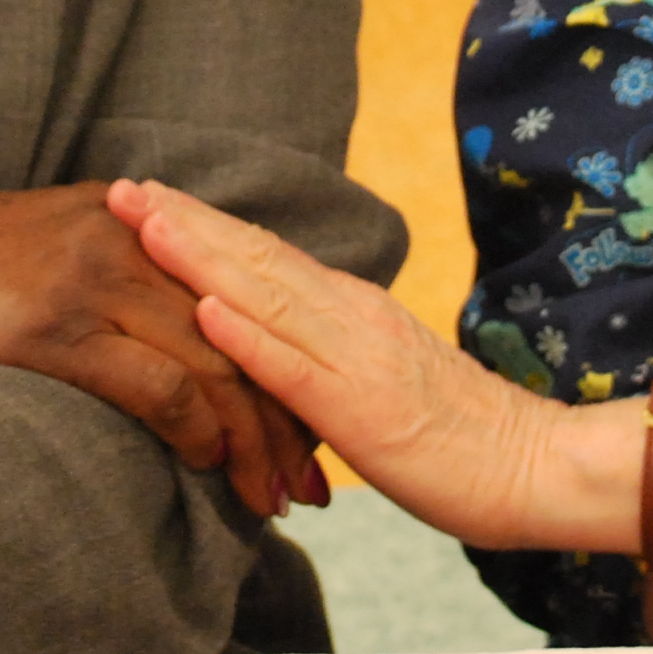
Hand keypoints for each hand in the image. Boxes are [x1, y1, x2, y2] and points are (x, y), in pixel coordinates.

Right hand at [0, 186, 327, 518]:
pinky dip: (199, 434)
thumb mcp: (18, 266)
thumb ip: (91, 285)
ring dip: (256, 437)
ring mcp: (79, 272)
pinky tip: (213, 471)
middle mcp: (110, 231)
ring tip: (277, 498)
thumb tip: (150, 346)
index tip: (310, 420)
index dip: (279, 357)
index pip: (229, 287)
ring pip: (213, 358)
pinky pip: (155, 383)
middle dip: (289, 407)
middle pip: (238, 323)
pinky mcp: (48, 323)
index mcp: (110, 216)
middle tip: (316, 477)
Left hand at [108, 178, 564, 549]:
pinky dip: (247, 337)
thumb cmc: (455, 433)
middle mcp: (351, 315)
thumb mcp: (378, 377)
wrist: (532, 465)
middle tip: (120, 188)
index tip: (145, 195)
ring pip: (267, 297)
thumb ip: (327, 354)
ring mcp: (357, 357)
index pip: (264, 253)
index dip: (202, 222)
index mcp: (352, 308)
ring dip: (200, 258)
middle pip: (255, 257)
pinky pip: (296, 369)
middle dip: (183, 222)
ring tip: (145, 225)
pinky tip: (204, 312)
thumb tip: (270, 343)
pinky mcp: (363, 410)